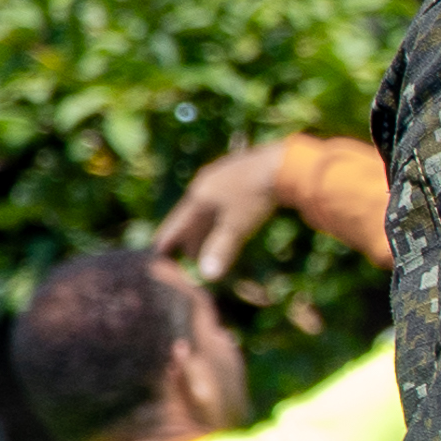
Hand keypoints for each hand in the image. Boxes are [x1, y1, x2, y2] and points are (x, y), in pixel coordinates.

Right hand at [151, 141, 293, 275]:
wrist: (282, 164)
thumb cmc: (255, 197)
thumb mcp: (237, 227)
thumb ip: (221, 250)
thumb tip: (207, 277)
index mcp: (199, 196)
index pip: (177, 223)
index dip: (169, 239)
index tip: (158, 252)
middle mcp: (205, 182)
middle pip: (192, 215)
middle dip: (191, 237)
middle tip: (189, 255)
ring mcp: (222, 174)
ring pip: (208, 205)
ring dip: (206, 225)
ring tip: (208, 240)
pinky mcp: (239, 171)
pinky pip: (222, 197)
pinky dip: (220, 213)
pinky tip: (229, 217)